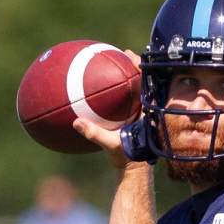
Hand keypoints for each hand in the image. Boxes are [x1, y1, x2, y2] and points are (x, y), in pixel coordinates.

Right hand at [73, 50, 140, 168]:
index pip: (146, 83)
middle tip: (121, 53)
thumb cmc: (127, 158)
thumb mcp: (111, 146)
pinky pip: (126, 102)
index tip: (129, 55)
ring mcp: (141, 115)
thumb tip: (77, 123)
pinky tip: (101, 90)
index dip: (139, 67)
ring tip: (114, 64)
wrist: (135, 170)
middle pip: (142, 82)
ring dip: (127, 77)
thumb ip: (95, 134)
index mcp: (147, 111)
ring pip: (135, 91)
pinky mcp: (135, 120)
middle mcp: (146, 110)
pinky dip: (117, 94)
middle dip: (133, 66)